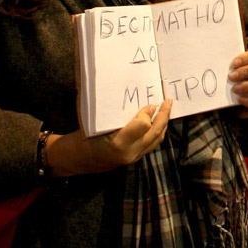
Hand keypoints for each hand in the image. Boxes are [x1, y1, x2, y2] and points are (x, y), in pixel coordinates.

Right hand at [47, 99, 172, 175]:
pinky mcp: (135, 159)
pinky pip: (152, 144)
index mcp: (117, 143)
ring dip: (164, 123)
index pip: (143, 126)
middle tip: (168, 101)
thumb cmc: (84, 134)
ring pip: (156, 139)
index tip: (151, 103)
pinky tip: (159, 121)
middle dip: (164, 115)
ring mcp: (133, 158)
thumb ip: (114, 109)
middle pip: (155, 133)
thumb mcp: (95, 120)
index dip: (148, 113)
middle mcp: (128, 152)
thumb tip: (130, 89)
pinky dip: (158, 131)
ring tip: (167, 109)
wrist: (78, 158)